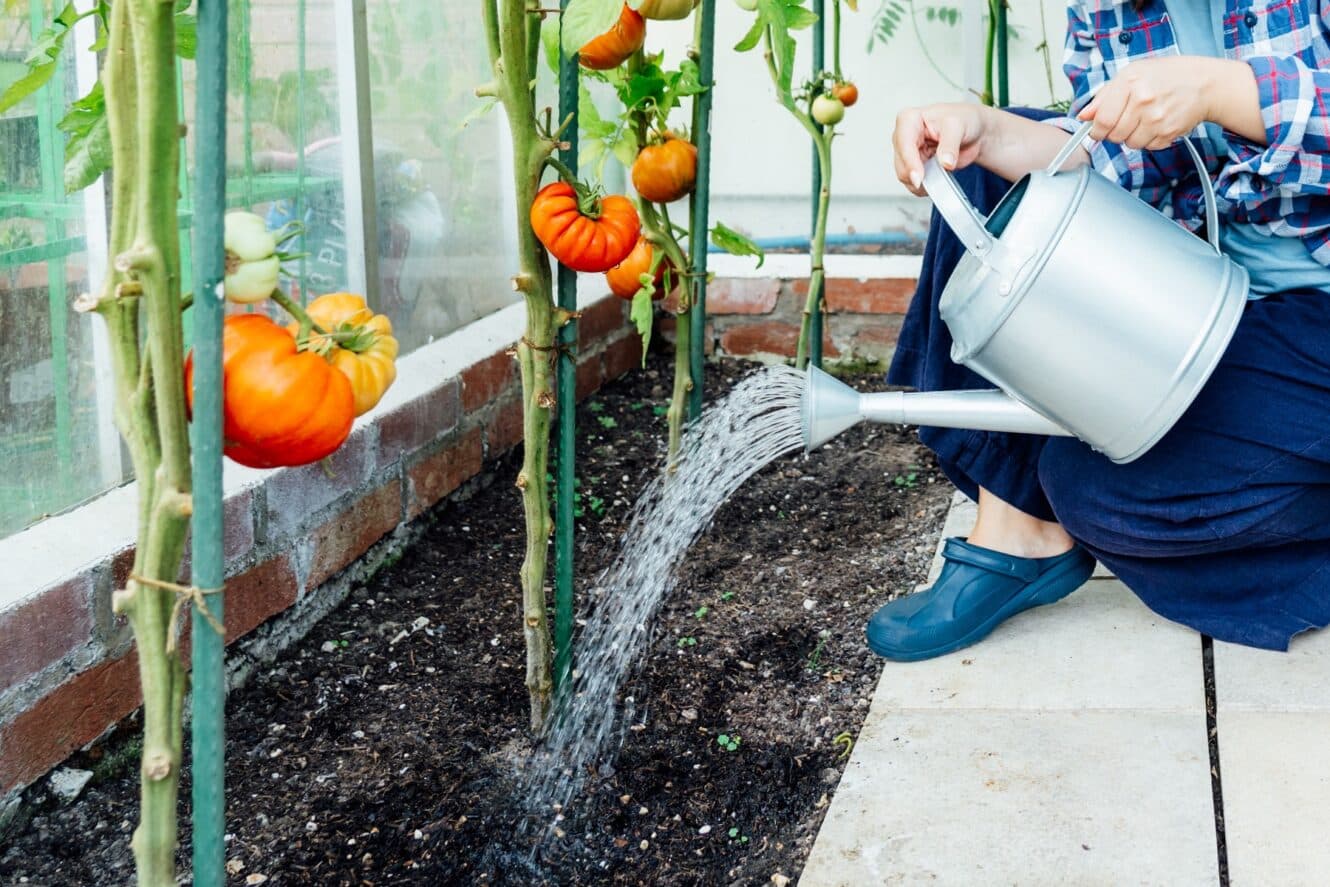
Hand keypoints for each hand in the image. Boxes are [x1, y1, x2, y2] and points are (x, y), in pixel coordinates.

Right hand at [893, 103, 991, 195]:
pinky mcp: (915, 166)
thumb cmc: (964, 120)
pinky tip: (937, 180)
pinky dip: (925, 186)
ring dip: (922, 182)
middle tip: (936, 179)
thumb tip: (945, 162)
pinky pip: (913, 183)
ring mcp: (908, 153)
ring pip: (905, 176)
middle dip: (916, 175)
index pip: (903, 144)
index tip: (919, 178)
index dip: (910, 162)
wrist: (973, 132)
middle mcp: (904, 136)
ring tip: (941, 176)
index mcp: (909, 119)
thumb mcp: (958, 126)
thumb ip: (950, 144)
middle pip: (901, 163)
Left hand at [1078, 56, 1216, 149]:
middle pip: (1114, 135)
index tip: (1098, 130)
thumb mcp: (1131, 74)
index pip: (1102, 121)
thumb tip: (1084, 115)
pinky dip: (1148, 140)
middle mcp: (1143, 101)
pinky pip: (1147, 147)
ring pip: (1129, 144)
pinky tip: (1156, 124)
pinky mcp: (1168, 133)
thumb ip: (1104, 96)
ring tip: (1143, 120)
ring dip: (1132, 137)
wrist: (1204, 83)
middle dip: (1115, 132)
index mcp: (1130, 83)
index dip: (1096, 130)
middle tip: (1126, 120)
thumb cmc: (1167, 76)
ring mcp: (1157, 119)